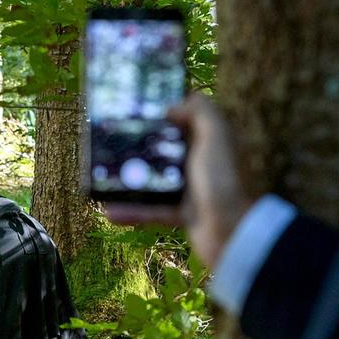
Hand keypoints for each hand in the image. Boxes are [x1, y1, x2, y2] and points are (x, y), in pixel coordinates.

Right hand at [104, 93, 252, 268]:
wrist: (233, 233)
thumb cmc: (224, 180)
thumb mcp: (217, 137)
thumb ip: (201, 112)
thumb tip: (173, 105)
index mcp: (211, 140)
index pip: (187, 117)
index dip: (165, 109)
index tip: (136, 106)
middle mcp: (202, 161)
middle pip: (166, 147)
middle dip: (140, 144)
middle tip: (111, 138)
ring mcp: (192, 188)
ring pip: (155, 179)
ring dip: (131, 179)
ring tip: (106, 175)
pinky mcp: (183, 213)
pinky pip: (152, 209)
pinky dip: (133, 211)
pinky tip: (110, 212)